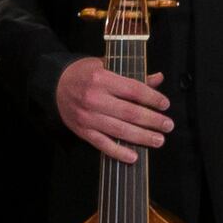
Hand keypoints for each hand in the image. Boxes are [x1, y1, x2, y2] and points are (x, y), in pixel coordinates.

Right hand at [55, 58, 171, 163]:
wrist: (54, 86)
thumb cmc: (84, 74)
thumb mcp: (106, 66)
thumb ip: (132, 75)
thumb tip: (157, 79)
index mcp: (102, 79)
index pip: (133, 90)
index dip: (152, 98)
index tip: (165, 104)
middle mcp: (94, 98)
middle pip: (129, 112)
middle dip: (152, 120)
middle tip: (168, 125)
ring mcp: (88, 117)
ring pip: (119, 130)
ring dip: (141, 137)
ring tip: (158, 140)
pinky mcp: (82, 131)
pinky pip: (102, 144)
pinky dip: (118, 152)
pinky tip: (133, 156)